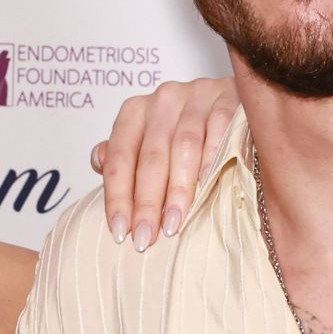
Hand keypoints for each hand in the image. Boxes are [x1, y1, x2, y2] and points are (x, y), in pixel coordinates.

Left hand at [92, 77, 238, 250]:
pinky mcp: (228, 98)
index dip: (117, 197)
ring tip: (173, 224)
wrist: (234, 100)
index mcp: (136, 111)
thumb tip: (98, 162)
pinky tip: (207, 188)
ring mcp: (197, 96)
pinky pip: (219, 131)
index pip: (120, 158)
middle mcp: (163, 100)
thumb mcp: (148, 137)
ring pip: (183, 148)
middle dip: (146, 203)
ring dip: (177, 190)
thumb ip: (124, 153)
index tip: (120, 231)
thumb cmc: (186, 128)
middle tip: (145, 237)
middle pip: (151, 158)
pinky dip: (212, 161)